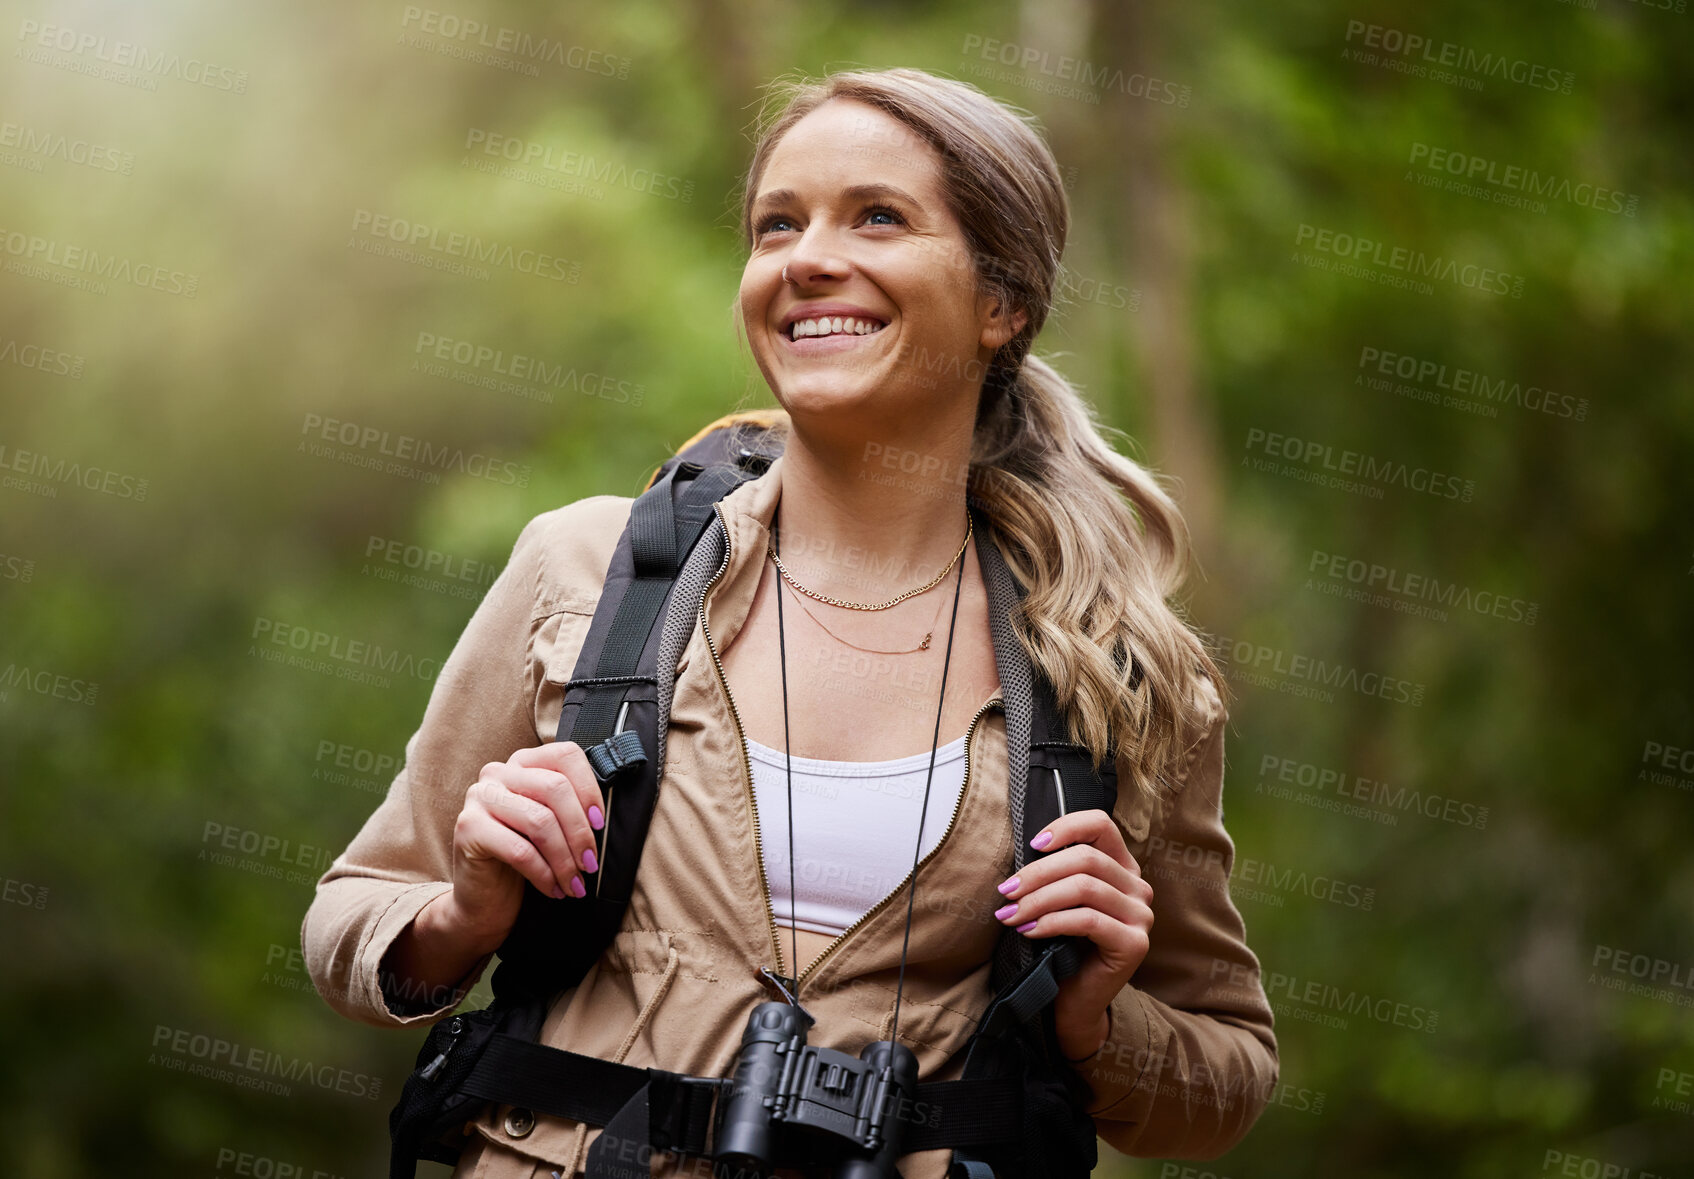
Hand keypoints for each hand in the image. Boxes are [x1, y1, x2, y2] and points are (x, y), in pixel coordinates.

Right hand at [441, 741, 606, 950]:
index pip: (566, 755)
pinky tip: (555, 889)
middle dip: (580, 831)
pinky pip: (520, 850)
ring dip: (565, 859)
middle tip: (590, 863)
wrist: (482, 898)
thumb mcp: (549, 825)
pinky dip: (545, 874)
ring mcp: (479, 797)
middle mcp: (497, 772)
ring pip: (540, 821)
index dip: (589, 788)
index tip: (599, 823)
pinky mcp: (468, 828)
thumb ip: (568, 807)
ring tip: (575, 883)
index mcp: (522, 763)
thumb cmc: (522, 858)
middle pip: (555, 788)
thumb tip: (601, 816)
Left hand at [991, 810, 1153, 1060]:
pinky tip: (1028, 930)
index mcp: (1123, 868)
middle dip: (1038, 873)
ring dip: (1038, 899)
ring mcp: (1141, 916)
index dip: (1065, 827)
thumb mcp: (1059, 900)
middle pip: (1085, 859)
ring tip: (1010, 913)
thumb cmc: (1062, 946)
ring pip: (1084, 887)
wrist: (1075, 1002)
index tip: (1032, 844)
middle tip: (1006, 891)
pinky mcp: (1134, 944)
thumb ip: (1056, 872)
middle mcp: (1138, 888)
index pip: (1101, 825)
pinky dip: (1051, 922)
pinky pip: (1087, 920)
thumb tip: (1024, 848)